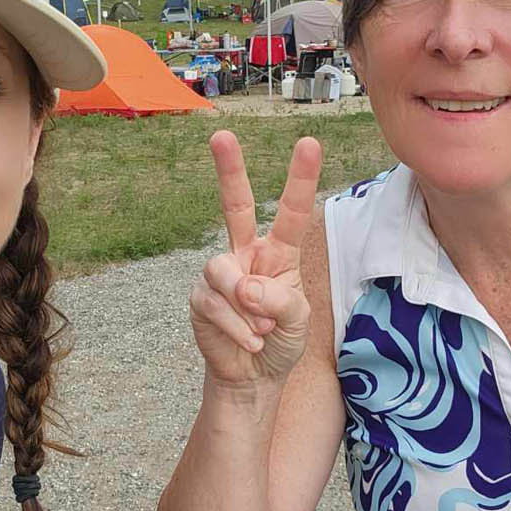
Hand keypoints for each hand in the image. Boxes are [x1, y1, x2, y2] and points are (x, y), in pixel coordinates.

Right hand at [190, 130, 321, 386]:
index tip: (309, 143)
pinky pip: (215, 304)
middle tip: (221, 135)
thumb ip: (280, 300)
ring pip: (223, 271)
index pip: (291, 211)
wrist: (251, 375)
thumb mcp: (297, 320)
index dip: (300, 179)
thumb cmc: (279, 339)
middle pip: (235, 205)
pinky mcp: (200, 298)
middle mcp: (247, 254)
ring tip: (263, 331)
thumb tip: (246, 287)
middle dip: (228, 170)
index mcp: (279, 253)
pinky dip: (238, 328)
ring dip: (247, 308)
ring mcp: (220, 274)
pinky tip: (250, 343)